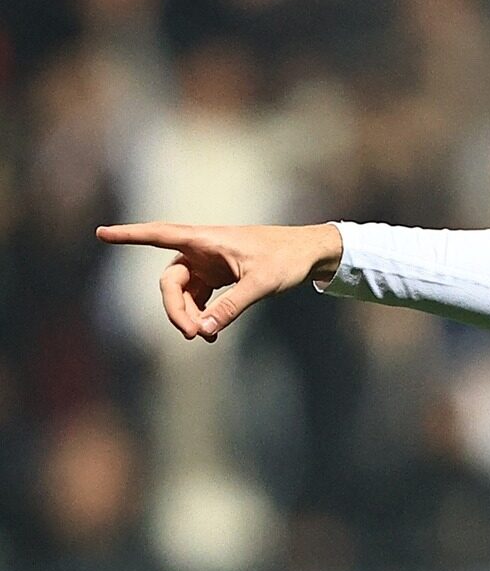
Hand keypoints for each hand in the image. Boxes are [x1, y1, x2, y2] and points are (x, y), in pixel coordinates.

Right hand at [95, 221, 343, 341]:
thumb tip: (206, 330)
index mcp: (205, 239)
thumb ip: (233, 306)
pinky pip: (198, 299)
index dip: (129, 235)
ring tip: (206, 336)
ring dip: (189, 316)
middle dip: (176, 310)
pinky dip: (202, 315)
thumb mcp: (261, 284)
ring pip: (183, 294)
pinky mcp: (217, 277)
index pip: (159, 235)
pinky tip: (211, 333)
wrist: (307, 253)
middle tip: (192, 334)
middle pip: (170, 282)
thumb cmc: (285, 259)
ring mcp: (207, 264)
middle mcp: (200, 249)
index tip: (101, 233)